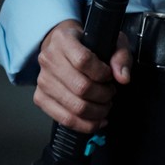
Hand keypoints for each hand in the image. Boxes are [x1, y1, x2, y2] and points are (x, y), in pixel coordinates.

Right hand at [32, 19, 132, 133]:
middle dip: (103, 95)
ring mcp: (43, 80)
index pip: (83, 61)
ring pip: (74, 107)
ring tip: (104, 106)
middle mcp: (49, 59)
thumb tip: (122, 77)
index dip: (102, 73)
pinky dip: (85, 125)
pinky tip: (96, 120)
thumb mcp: (109, 41)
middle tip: (110, 93)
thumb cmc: (86, 44)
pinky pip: (64, 119)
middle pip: (80, 87)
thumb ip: (120, 56)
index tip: (109, 76)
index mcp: (63, 39)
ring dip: (97, 112)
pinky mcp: (41, 98)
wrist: (61, 47)